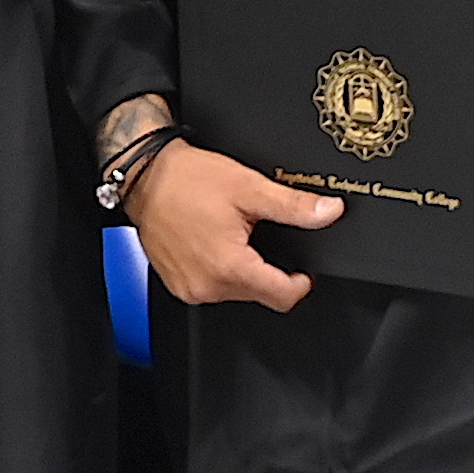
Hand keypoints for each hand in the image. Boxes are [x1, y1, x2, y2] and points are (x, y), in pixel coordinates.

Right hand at [126, 132, 330, 308]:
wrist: (144, 175)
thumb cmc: (186, 180)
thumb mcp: (249, 187)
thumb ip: (294, 206)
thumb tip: (329, 212)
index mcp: (229, 267)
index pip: (282, 297)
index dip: (300, 283)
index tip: (302, 270)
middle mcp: (207, 286)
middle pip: (259, 294)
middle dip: (268, 270)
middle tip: (257, 234)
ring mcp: (189, 288)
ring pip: (235, 292)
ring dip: (242, 270)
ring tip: (231, 236)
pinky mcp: (176, 284)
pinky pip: (211, 287)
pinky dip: (218, 270)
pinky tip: (212, 242)